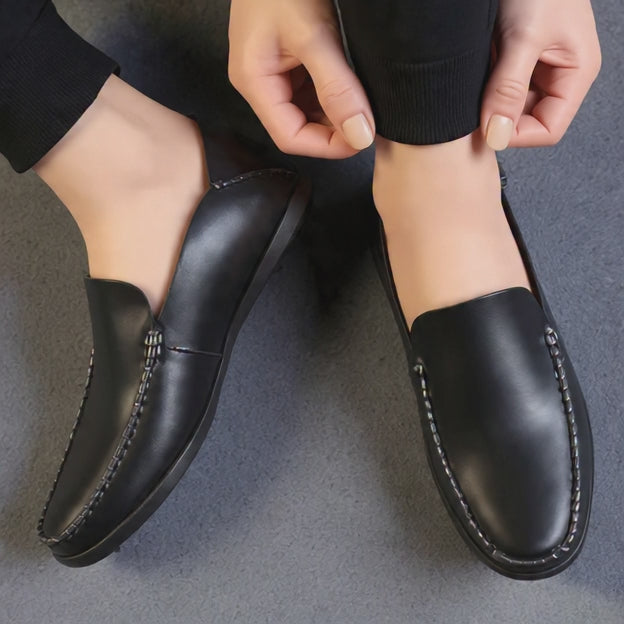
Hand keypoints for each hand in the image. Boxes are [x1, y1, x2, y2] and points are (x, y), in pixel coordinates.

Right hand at [228, 0, 374, 157]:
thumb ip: (337, 88)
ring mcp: (274, 71)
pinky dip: (333, 94)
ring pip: (307, 111)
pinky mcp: (287, 59)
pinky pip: (311, 90)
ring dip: (335, 113)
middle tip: (368, 119)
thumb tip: (359, 135)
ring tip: (362, 100)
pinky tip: (352, 85)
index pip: (290, 137)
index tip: (362, 139)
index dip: (326, 146)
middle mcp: (261, 82)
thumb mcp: (314, 35)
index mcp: (254, 81)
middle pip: (298, 127)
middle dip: (333, 130)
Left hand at [481, 0, 600, 149]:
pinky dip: (482, 89)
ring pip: (507, 108)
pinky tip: (475, 76)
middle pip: (526, 122)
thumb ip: (509, 89)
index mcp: (575, 75)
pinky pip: (495, 90)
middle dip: (499, 118)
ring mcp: (533, 71)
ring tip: (478, 81)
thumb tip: (496, 135)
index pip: (548, 130)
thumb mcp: (524, 37)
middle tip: (473, 107)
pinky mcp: (512, 62)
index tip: (486, 128)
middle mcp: (556, 77)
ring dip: (488, 103)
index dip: (517, 135)